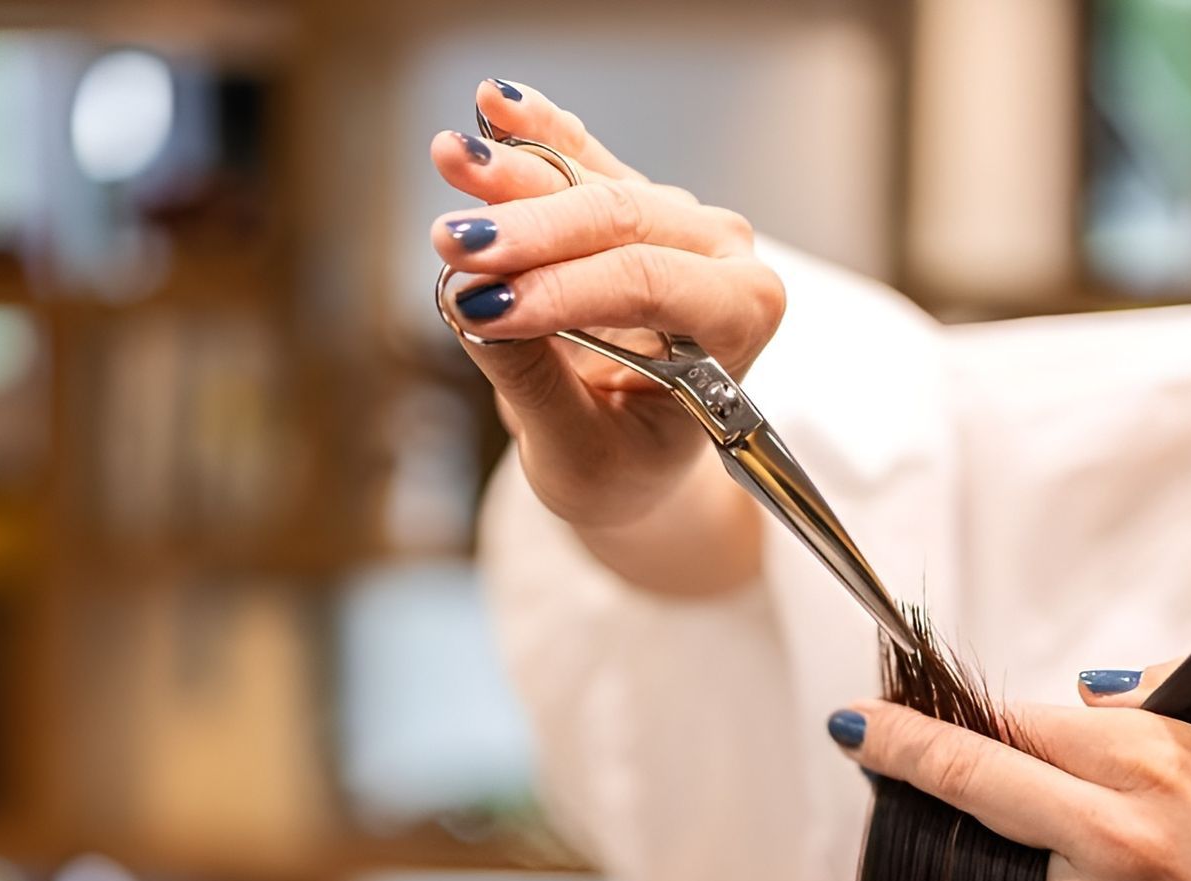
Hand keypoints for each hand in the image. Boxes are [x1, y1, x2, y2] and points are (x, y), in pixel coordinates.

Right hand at [430, 81, 779, 590]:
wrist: (632, 458)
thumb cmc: (624, 467)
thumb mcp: (577, 453)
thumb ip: (532, 381)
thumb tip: (469, 306)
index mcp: (740, 320)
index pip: (648, 285)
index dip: (563, 288)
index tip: (487, 305)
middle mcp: (722, 255)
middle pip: (619, 220)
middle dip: (530, 229)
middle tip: (450, 240)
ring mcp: (676, 220)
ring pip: (588, 181)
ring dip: (515, 169)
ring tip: (453, 159)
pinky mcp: (625, 200)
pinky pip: (576, 155)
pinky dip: (533, 134)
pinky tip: (495, 104)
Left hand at [831, 661, 1190, 880]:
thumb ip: (1187, 693)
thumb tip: (1088, 690)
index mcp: (1158, 762)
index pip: (1016, 718)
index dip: (958, 709)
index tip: (899, 699)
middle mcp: (1109, 835)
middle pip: (967, 776)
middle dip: (895, 749)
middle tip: (852, 730)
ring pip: (995, 853)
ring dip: (985, 835)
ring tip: (989, 822)